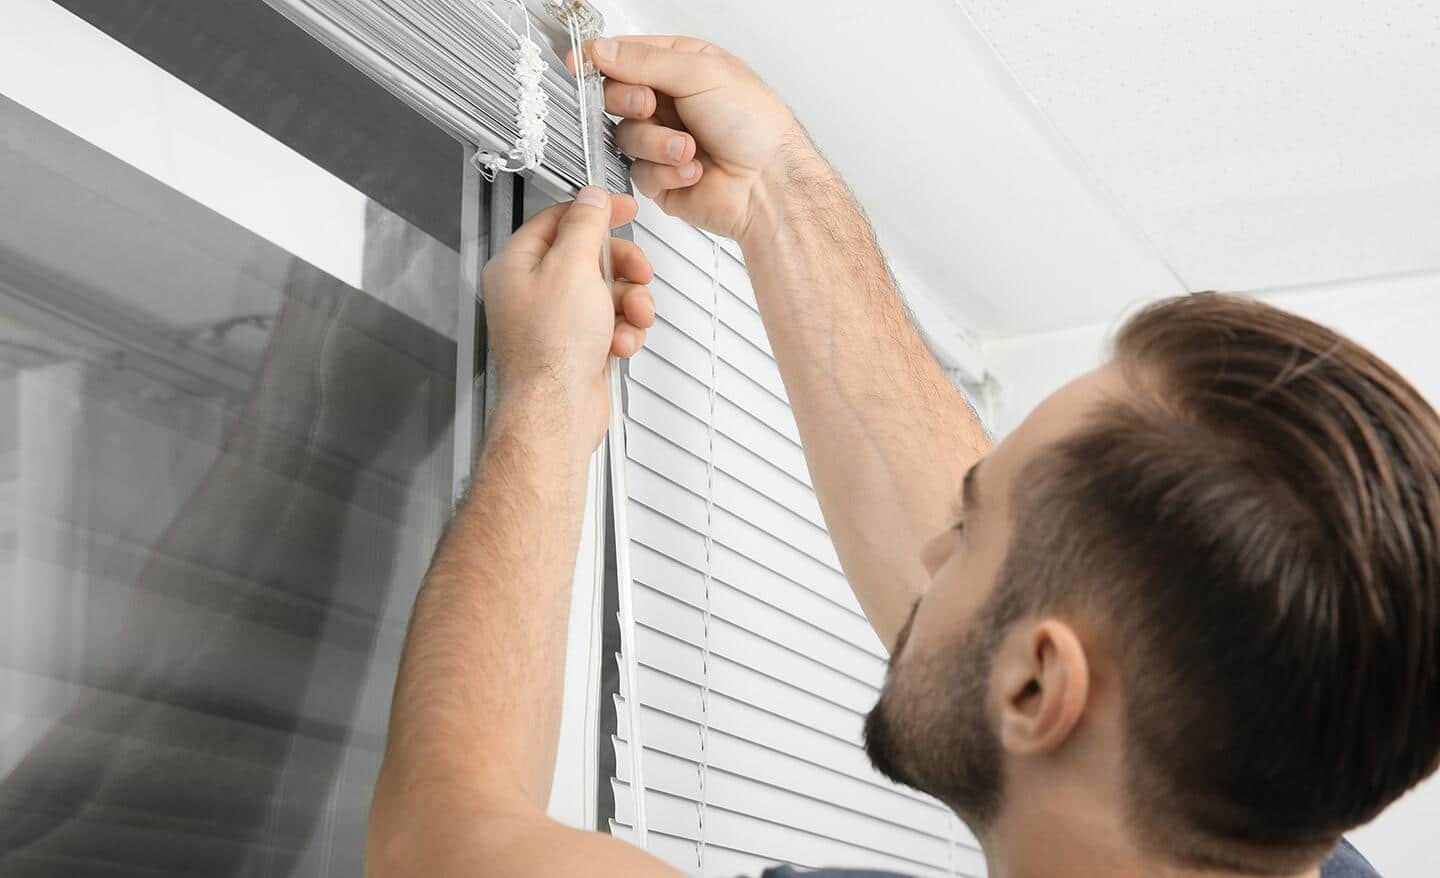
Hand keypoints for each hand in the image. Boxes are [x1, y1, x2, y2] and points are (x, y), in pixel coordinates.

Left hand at [481, 188, 655, 449]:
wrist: (558, 410)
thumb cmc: (552, 347)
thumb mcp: (573, 266)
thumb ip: (584, 224)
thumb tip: (591, 197)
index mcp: (517, 265)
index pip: (557, 220)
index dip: (594, 211)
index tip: (624, 209)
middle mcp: (532, 292)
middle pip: (589, 258)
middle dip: (622, 266)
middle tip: (640, 271)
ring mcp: (555, 322)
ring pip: (607, 293)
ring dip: (630, 303)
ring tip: (635, 316)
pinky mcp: (577, 348)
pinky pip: (611, 325)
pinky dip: (624, 331)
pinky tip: (621, 343)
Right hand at [572, 36, 799, 239]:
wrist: (770, 184)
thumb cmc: (756, 125)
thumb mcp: (700, 74)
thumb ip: (644, 61)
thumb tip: (602, 50)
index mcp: (683, 68)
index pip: (628, 57)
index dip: (601, 59)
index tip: (578, 62)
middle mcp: (672, 104)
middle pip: (617, 96)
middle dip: (631, 102)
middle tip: (651, 105)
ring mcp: (666, 141)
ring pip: (627, 137)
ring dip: (658, 143)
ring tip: (689, 147)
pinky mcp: (664, 178)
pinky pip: (640, 173)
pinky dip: (667, 172)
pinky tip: (694, 170)